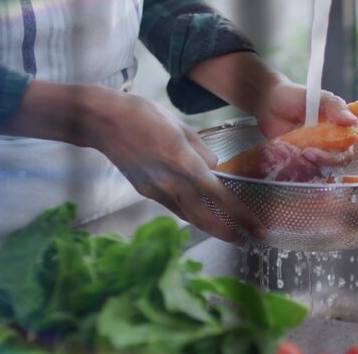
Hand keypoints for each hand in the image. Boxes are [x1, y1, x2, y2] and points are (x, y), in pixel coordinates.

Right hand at [90, 90, 264, 242]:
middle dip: (227, 232)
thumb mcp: (180, 126)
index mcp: (183, 164)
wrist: (103, 122)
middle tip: (246, 241)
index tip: (255, 226)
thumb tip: (214, 167)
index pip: (218, 196)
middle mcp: (170, 183)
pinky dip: (189, 212)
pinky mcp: (145, 191)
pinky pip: (173, 206)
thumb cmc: (142, 115)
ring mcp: (155, 190)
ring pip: (187, 215)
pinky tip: (199, 212)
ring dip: (209, 226)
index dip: (239, 214)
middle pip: (203, 217)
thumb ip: (201, 150)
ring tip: (227, 232)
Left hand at [251, 80, 357, 173]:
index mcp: (338, 135)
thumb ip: (336, 108)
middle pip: (329, 169)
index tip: (313, 151)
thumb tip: (352, 121)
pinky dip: (285, 165)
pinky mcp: (295, 162)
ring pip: (310, 173)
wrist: (270, 101)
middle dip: (314, 163)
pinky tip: (278, 150)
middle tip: (301, 152)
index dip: (331, 158)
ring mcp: (310, 157)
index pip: (344, 156)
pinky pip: (294, 173)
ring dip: (295, 163)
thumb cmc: (296, 98)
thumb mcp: (318, 98)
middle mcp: (326, 149)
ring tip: (283, 147)